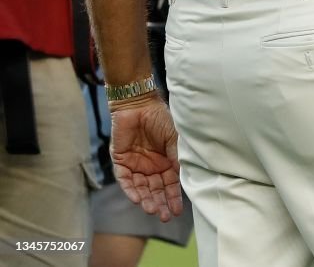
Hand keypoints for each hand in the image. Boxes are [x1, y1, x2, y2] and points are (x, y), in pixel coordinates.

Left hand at [109, 98, 182, 221]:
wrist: (138, 104)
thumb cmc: (160, 118)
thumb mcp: (175, 138)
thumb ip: (177, 156)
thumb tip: (185, 176)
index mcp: (166, 161)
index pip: (170, 184)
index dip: (174, 197)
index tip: (178, 211)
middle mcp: (152, 166)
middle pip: (156, 190)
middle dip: (160, 203)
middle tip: (165, 216)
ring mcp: (136, 165)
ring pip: (141, 189)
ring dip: (147, 200)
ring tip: (152, 210)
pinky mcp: (121, 162)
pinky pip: (125, 181)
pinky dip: (131, 191)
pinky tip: (138, 200)